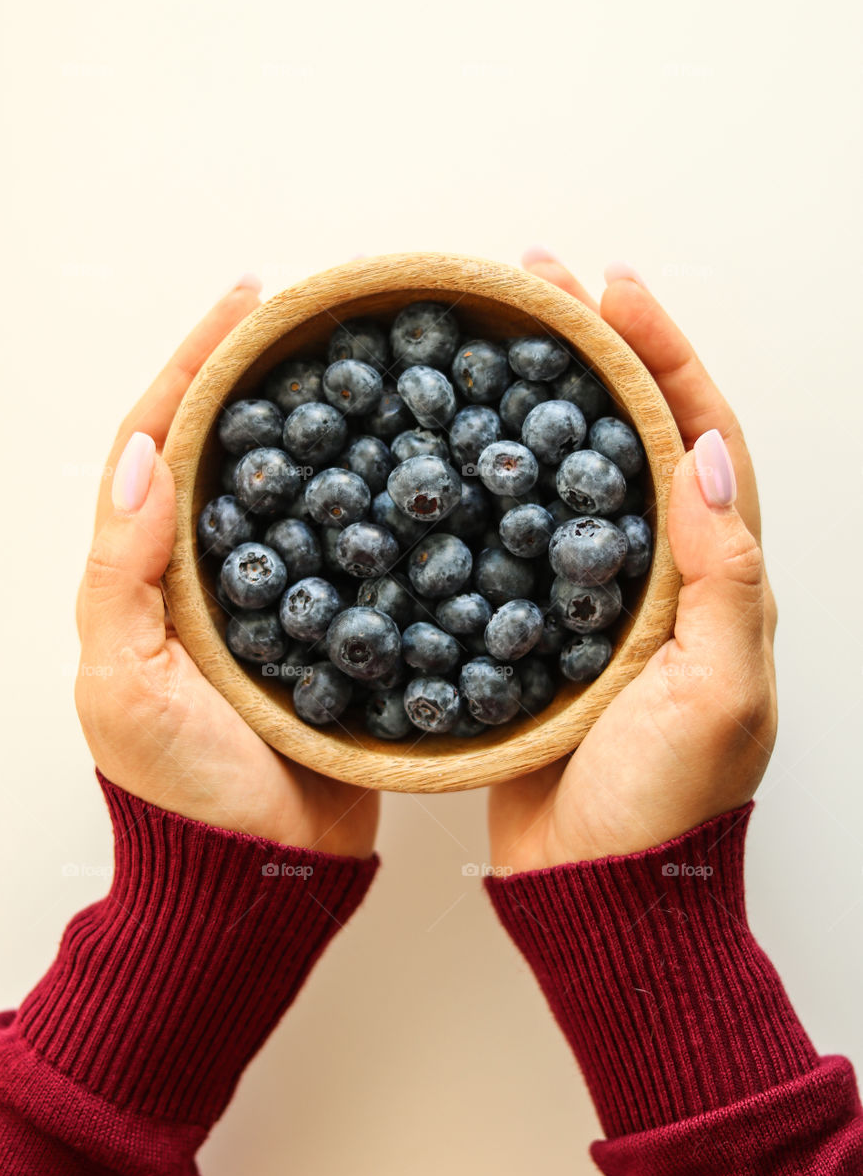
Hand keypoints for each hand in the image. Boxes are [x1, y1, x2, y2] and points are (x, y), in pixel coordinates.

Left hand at [74, 278, 377, 857]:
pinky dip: (374, 503)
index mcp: (148, 576)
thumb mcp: (127, 683)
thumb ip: (123, 574)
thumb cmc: (183, 789)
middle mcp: (208, 576)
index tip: (248, 300)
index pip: (162, 443)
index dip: (196, 365)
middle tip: (314, 315)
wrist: (260, 875)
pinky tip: (412, 467)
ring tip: (367, 367)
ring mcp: (275, 603)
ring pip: (298, 493)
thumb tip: (143, 458)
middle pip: (232, 451)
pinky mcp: (334, 635)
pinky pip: (354, 552)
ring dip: (324, 426)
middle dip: (263, 375)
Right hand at [489, 253, 776, 871]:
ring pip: (570, 478)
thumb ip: (722, 579)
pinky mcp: (537, 634)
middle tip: (537, 285)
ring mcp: (596, 603)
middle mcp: (661, 577)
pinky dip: (493, 484)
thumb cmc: (665, 804)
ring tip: (493, 343)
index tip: (613, 291)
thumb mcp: (716, 694)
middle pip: (631, 439)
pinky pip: (517, 540)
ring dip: (540, 405)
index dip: (663, 357)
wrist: (600, 890)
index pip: (698, 439)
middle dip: (595, 354)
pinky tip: (452, 453)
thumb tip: (702, 456)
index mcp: (718, 581)